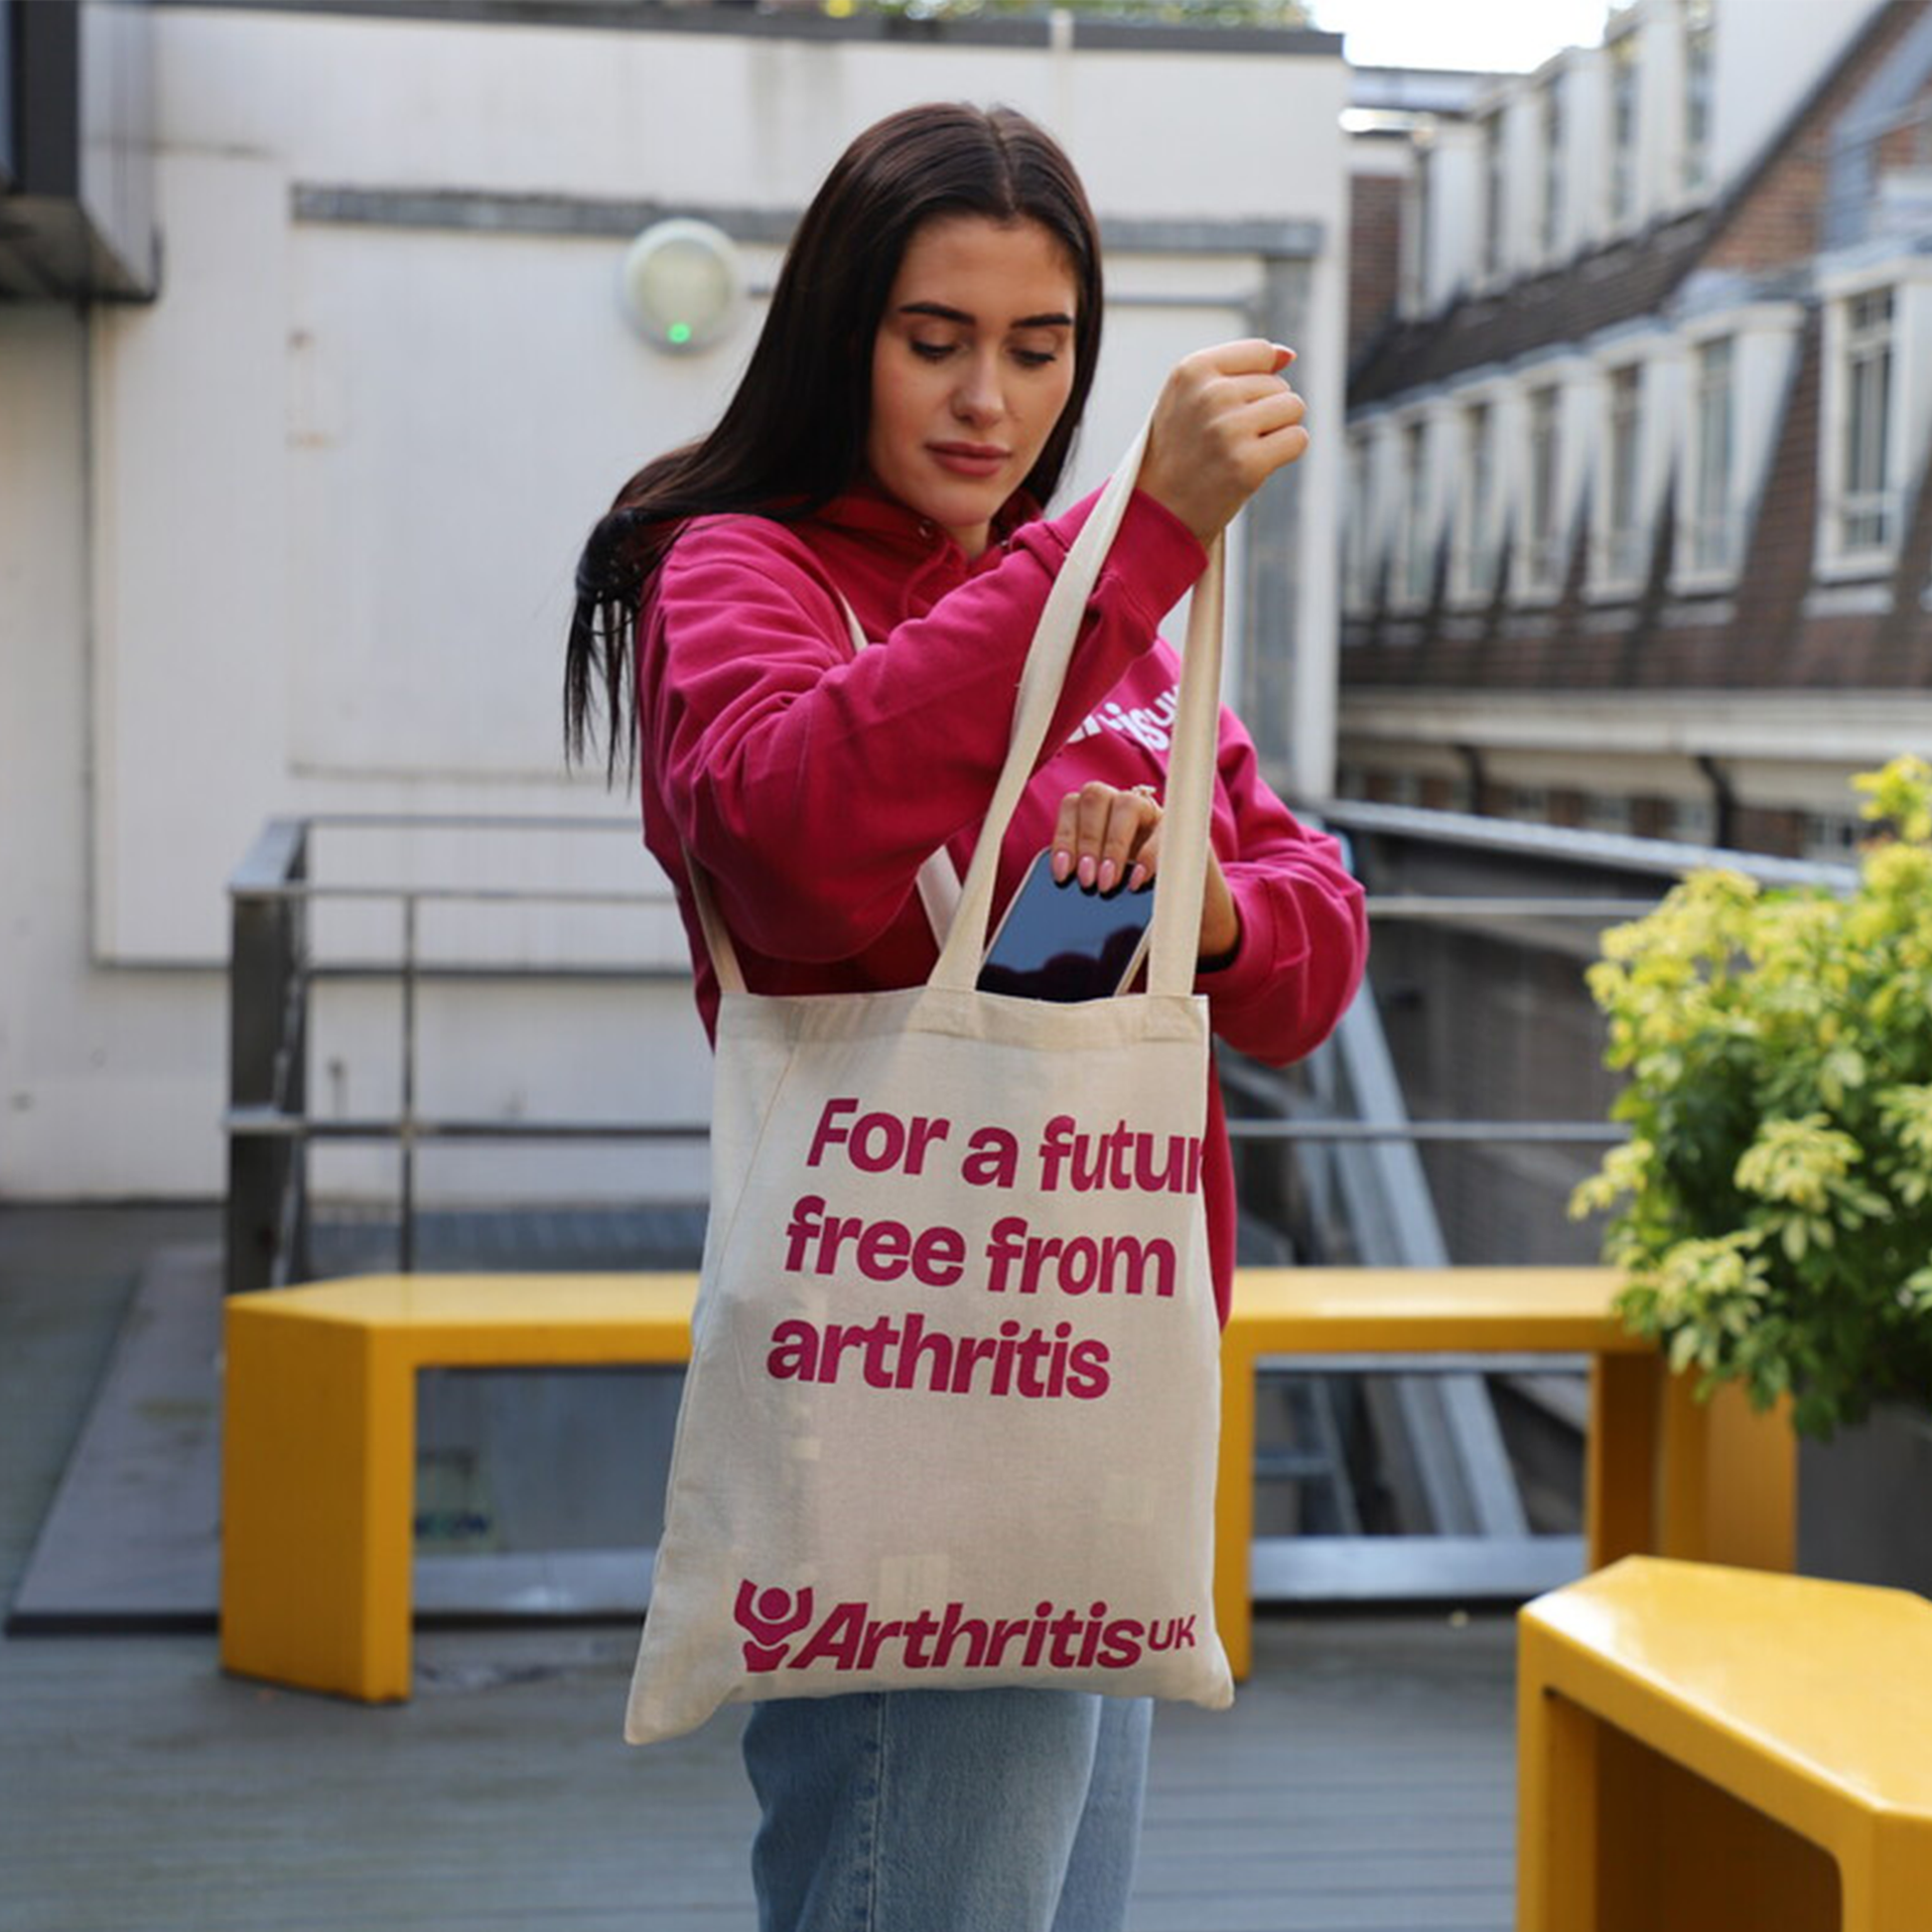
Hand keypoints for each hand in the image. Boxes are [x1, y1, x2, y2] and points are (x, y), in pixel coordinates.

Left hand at [1048, 782, 1240, 966]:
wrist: (1183, 905)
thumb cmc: (1132, 894)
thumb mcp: (1104, 885)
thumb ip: (1086, 879)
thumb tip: (1064, 897)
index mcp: (1093, 813)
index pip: (1072, 806)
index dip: (1064, 838)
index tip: (1062, 874)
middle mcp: (1118, 804)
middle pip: (1095, 798)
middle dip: (1087, 842)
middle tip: (1088, 881)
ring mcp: (1149, 811)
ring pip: (1126, 804)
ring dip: (1113, 844)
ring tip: (1108, 883)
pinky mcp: (1177, 826)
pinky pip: (1163, 829)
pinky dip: (1148, 856)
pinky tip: (1138, 880)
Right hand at [1135, 341, 1308, 546]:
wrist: (1158, 510)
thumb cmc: (1179, 450)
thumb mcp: (1191, 396)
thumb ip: (1236, 368)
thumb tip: (1288, 354)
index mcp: (1193, 370)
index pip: (1260, 351)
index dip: (1257, 379)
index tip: (1232, 407)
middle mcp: (1210, 395)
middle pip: (1279, 384)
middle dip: (1264, 410)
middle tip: (1228, 439)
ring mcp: (1229, 429)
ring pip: (1293, 407)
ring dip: (1278, 430)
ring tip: (1243, 449)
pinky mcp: (1248, 463)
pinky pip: (1297, 439)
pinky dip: (1285, 452)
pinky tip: (1256, 464)